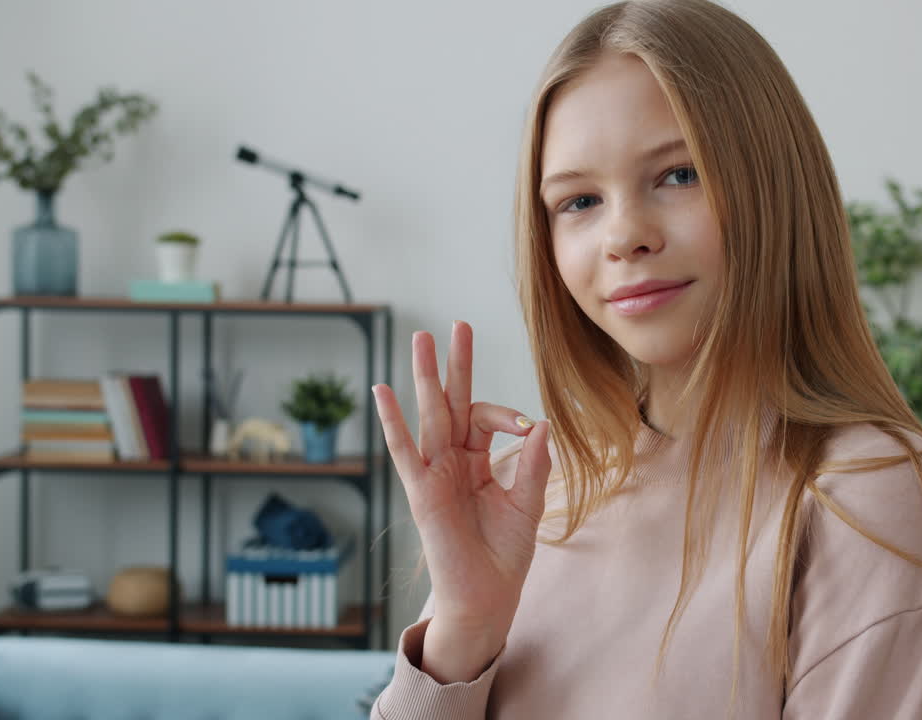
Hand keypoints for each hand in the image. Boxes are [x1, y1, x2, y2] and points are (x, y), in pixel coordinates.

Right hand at [372, 321, 552, 663]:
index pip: (485, 418)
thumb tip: (540, 425)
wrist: (488, 597)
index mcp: (477, 460)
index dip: (507, 416)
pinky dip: (392, 423)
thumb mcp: (527, 504)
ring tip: (421, 336)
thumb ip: (532, 465)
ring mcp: (434, 473)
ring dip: (425, 377)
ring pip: (429, 416)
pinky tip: (382, 391)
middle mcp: (452, 460)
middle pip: (452, 402)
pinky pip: (403, 452)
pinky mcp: (421, 492)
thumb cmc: (505, 553)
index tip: (527, 429)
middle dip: (455, 364)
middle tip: (457, 324)